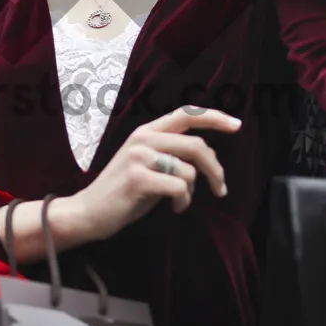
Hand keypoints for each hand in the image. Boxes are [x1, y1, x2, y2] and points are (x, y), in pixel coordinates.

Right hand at [68, 107, 240, 242]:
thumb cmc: (123, 191)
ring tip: (179, 201)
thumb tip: (206, 156)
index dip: (214, 117)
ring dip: (193, 192)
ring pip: (190, 170)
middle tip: (220, 188)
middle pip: (197, 145)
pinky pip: (180, 188)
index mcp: (146, 131)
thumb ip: (170, 152)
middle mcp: (143, 139)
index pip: (186, 114)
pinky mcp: (138, 178)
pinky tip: (173, 208)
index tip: (237, 125)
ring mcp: (139, 158)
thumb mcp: (146, 162)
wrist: (88, 211)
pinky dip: (183, 202)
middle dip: (216, 170)